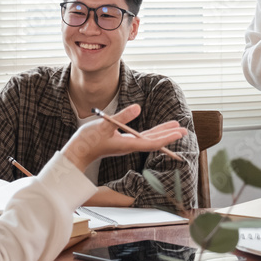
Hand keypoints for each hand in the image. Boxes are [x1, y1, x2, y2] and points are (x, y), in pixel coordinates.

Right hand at [61, 104, 186, 173]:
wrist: (77, 152)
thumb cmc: (88, 140)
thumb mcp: (104, 125)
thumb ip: (121, 116)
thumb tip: (138, 107)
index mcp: (127, 144)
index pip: (152, 143)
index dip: (166, 138)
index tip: (178, 133)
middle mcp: (129, 146)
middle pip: (153, 141)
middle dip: (168, 135)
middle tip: (184, 130)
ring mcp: (126, 144)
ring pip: (148, 139)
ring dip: (162, 133)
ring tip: (175, 127)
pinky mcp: (122, 142)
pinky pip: (141, 138)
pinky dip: (151, 133)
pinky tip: (155, 131)